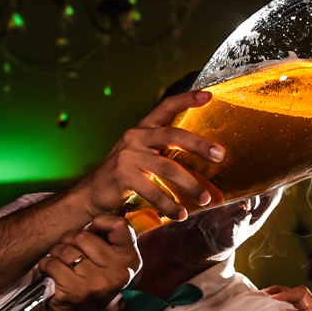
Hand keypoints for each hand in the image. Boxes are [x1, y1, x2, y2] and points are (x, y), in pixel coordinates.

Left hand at [42, 215, 141, 310]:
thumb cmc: (94, 286)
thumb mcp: (111, 263)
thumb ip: (108, 240)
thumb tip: (92, 217)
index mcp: (130, 261)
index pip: (118, 225)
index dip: (99, 223)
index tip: (92, 233)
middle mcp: (118, 272)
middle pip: (84, 236)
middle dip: (70, 240)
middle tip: (70, 252)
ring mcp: (97, 283)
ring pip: (65, 250)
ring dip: (56, 255)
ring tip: (61, 265)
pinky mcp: (76, 291)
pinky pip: (52, 263)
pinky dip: (46, 265)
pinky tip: (51, 272)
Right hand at [74, 90, 224, 221]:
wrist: (91, 193)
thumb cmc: (124, 174)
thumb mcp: (141, 154)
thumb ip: (163, 150)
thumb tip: (202, 156)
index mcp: (142, 129)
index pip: (166, 107)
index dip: (186, 99)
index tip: (208, 96)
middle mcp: (135, 138)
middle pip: (172, 136)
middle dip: (199, 145)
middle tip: (220, 155)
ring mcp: (128, 156)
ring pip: (167, 168)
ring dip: (190, 184)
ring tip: (205, 198)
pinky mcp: (123, 176)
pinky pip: (153, 191)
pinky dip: (169, 204)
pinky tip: (180, 214)